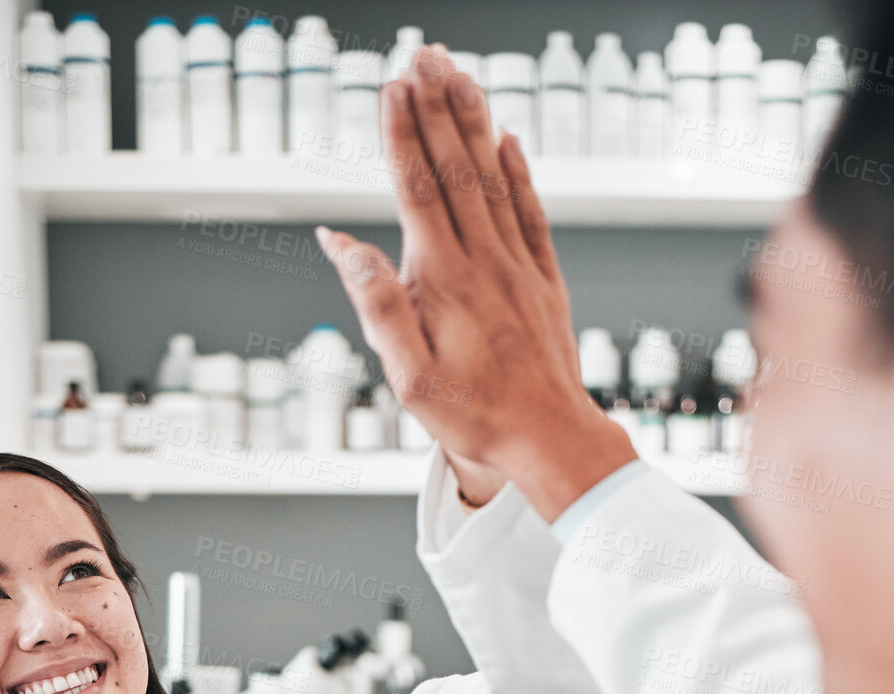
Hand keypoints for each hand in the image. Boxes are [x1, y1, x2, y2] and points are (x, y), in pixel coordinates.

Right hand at [317, 46, 636, 521]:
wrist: (550, 438)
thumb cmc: (476, 416)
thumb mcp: (409, 376)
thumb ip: (377, 306)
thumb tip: (343, 245)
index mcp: (445, 282)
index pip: (417, 191)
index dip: (402, 136)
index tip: (391, 88)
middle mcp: (486, 262)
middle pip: (456, 169)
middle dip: (435, 107)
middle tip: (421, 55)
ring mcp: (520, 267)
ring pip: (494, 178)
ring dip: (473, 122)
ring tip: (457, 73)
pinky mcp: (545, 281)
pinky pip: (531, 212)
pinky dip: (519, 170)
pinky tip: (508, 138)